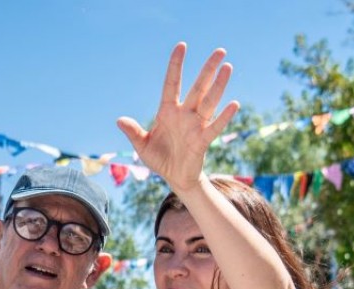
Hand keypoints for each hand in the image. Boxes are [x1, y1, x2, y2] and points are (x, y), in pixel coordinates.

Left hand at [117, 43, 240, 193]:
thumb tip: (119, 120)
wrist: (175, 178)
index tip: (182, 46)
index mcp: (168, 111)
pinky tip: (234, 104)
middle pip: (198, 87)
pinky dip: (224, 116)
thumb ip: (133, 132)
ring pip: (209, 102)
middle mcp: (185, 114)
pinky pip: (214, 126)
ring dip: (218, 85)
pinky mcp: (203, 141)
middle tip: (221, 50)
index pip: (172, 83)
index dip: (176, 65)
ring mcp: (196, 126)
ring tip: (227, 68)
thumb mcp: (142, 146)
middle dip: (208, 69)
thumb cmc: (159, 158)